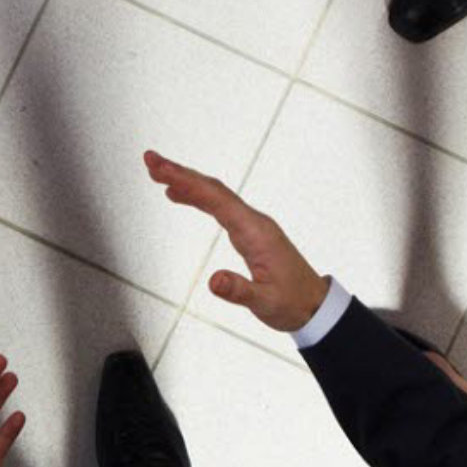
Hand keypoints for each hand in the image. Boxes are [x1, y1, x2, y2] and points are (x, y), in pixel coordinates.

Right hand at [144, 150, 328, 331]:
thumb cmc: (294, 302)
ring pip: (216, 196)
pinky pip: (221, 208)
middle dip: (181, 173)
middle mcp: (254, 223)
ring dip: (187, 182)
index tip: (162, 170)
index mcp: (256, 233)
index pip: (216, 199)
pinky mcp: (250, 233)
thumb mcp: (265, 302)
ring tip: (158, 173)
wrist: (314, 306)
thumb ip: (239, 291)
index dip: (187, 182)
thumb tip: (213, 281)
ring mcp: (252, 227)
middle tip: (151, 161)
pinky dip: (199, 198)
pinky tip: (181, 195)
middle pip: (214, 190)